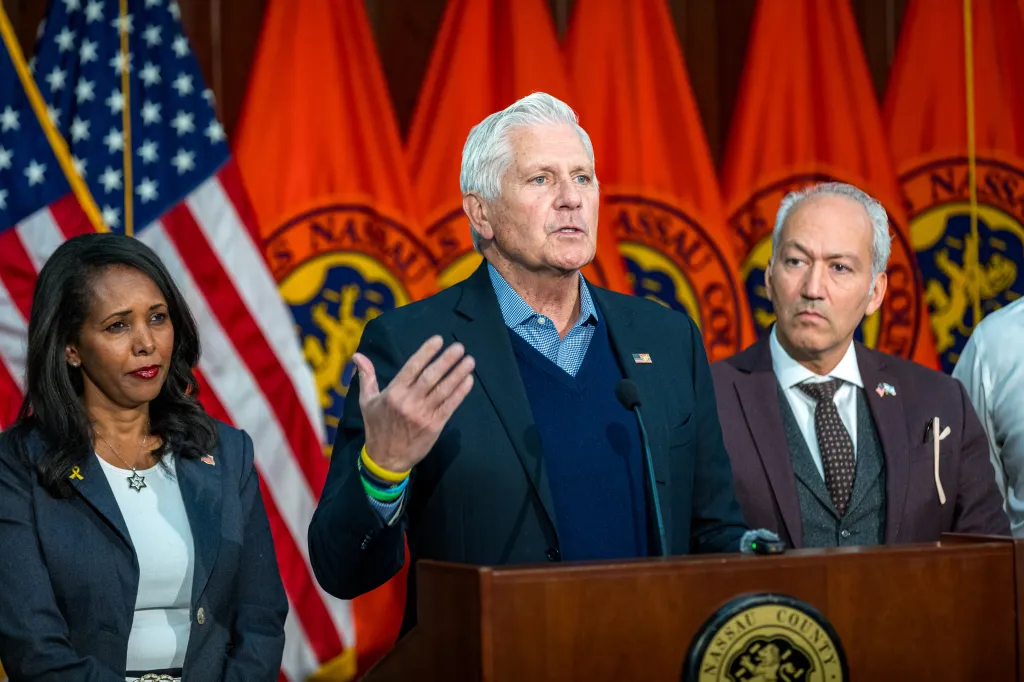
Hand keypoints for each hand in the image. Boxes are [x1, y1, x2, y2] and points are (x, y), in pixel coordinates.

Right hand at [352, 335, 474, 472]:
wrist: (386, 460)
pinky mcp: (434, 426)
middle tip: (460, 347)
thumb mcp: (367, 402)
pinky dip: (460, 392)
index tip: (439, 340)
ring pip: (443, 390)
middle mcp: (409, 402)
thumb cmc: (376, 427)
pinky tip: (468, 380)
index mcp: (393, 393)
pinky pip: (450, 406)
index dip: (426, 352)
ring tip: (470, 360)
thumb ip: (366, 377)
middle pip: (430, 377)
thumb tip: (357, 355)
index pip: (412, 367)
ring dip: (458, 374)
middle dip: (446, 360)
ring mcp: (423, 414)